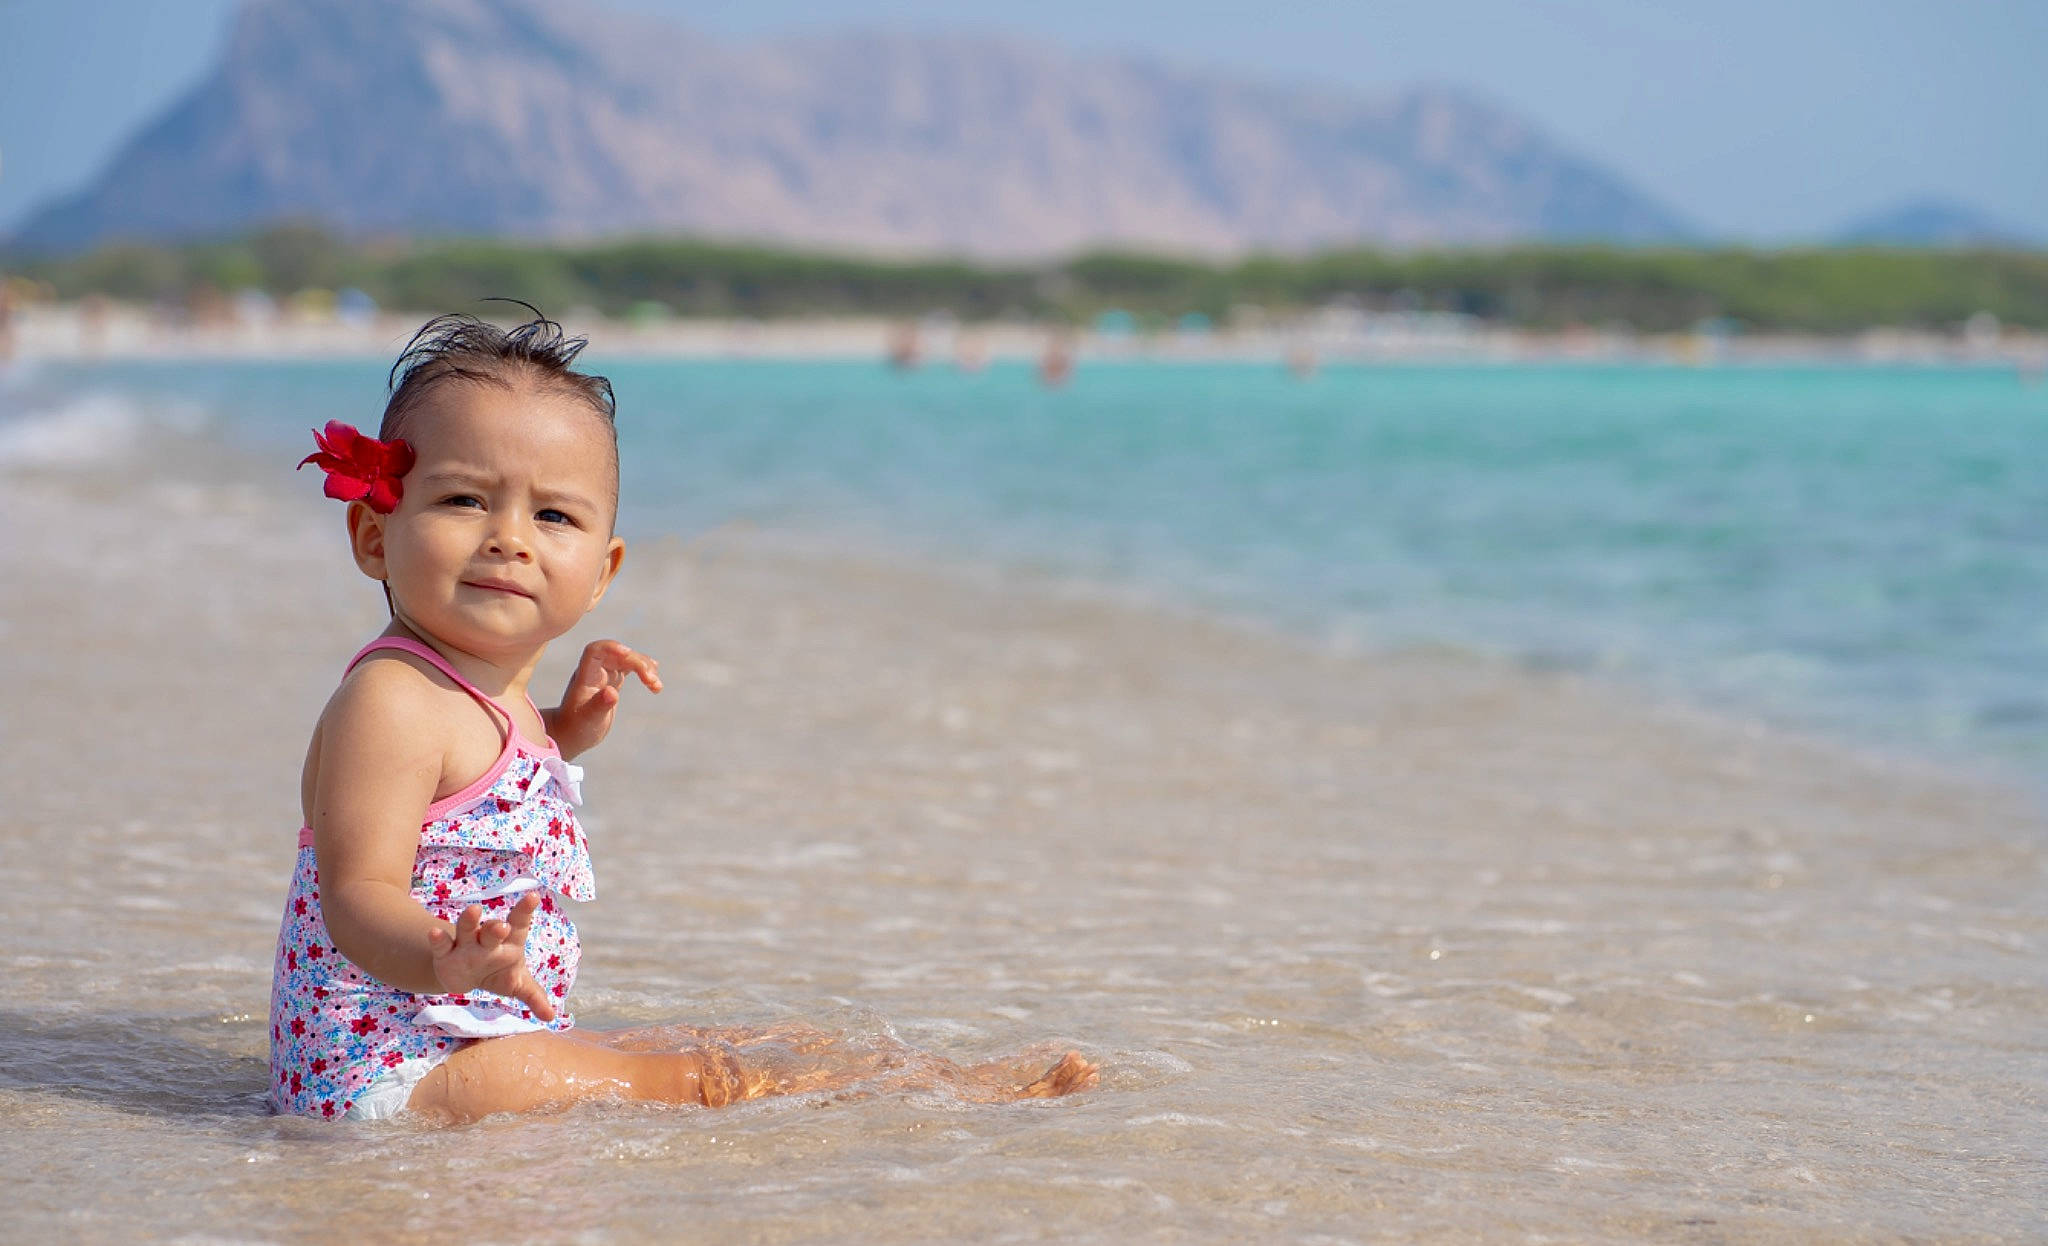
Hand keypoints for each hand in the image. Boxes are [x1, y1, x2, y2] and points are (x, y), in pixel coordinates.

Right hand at [427, 893, 556, 1021]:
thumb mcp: (518, 985)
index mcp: (509, 943)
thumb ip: (534, 997)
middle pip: (492, 929)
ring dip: (470, 921)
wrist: (468, 979)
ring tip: (474, 910)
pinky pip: (442, 944)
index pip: (519, 923)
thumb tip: (551, 1017)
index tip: (533, 897)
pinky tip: (434, 932)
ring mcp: (466, 945)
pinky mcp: (446, 954)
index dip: (525, 910)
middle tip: (502, 926)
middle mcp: (487, 940)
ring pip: (467, 929)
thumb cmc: (499, 974)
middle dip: (496, 928)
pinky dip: (439, 939)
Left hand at [551, 639, 661, 758]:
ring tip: (657, 686)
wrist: (570, 734)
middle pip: (618, 654)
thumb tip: (612, 693)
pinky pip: (630, 668)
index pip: (596, 651)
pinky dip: (644, 672)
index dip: (612, 647)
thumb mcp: (588, 719)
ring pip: (627, 660)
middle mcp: (595, 671)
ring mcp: (604, 675)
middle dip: (638, 662)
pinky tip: (654, 681)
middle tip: (652, 682)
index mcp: (586, 676)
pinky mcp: (613, 682)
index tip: (629, 654)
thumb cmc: (576, 728)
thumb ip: (599, 705)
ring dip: (645, 667)